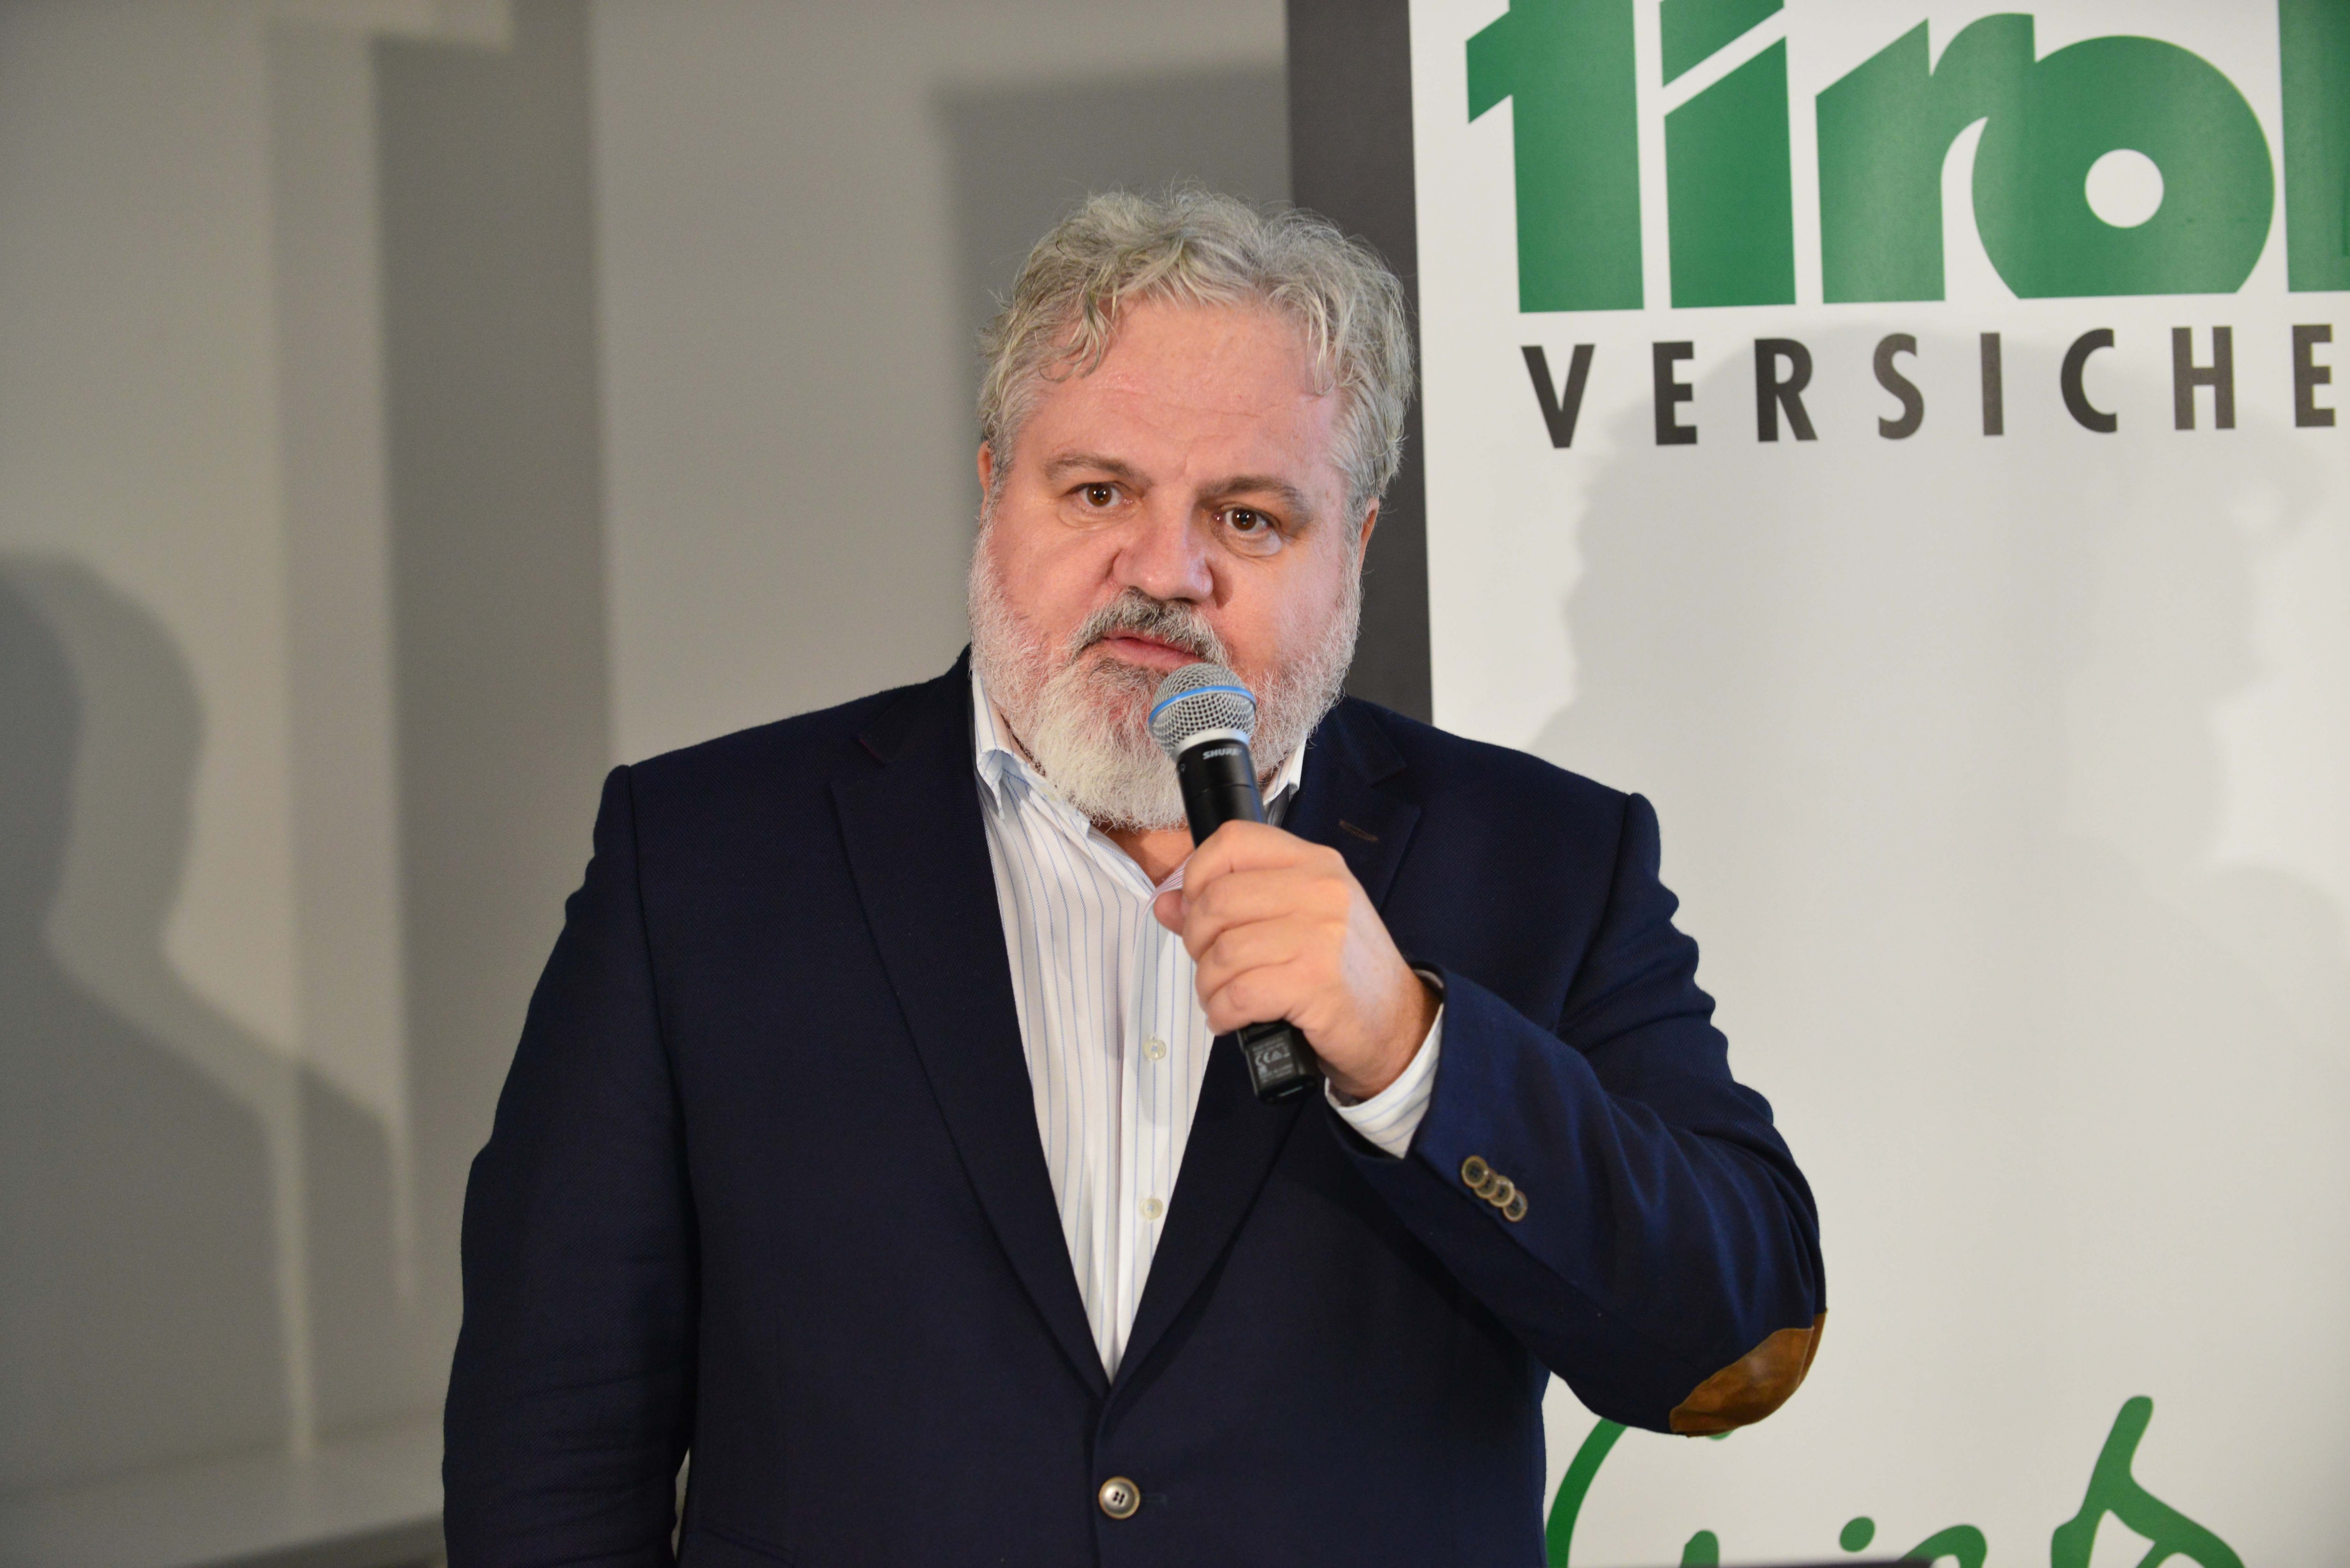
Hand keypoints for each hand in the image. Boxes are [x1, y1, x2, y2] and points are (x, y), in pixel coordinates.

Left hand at [1152, 820, 1436, 1100]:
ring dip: (1208, 985)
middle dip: (1197, 941)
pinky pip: (1239, 994)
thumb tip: (1165, 904)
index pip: (1232, 841)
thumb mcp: (1296, 921)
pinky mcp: (1316, 984)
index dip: (1196, 875)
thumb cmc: (1342, 972)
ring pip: (1223, 952)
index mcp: (1314, 863)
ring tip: (1221, 997)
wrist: (1398, 1026)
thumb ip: (1230, 907)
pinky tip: (1232, 1019)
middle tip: (1210, 965)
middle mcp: (1320, 890)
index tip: (1196, 908)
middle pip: (1217, 900)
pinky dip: (1222, 1013)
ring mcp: (1321, 936)